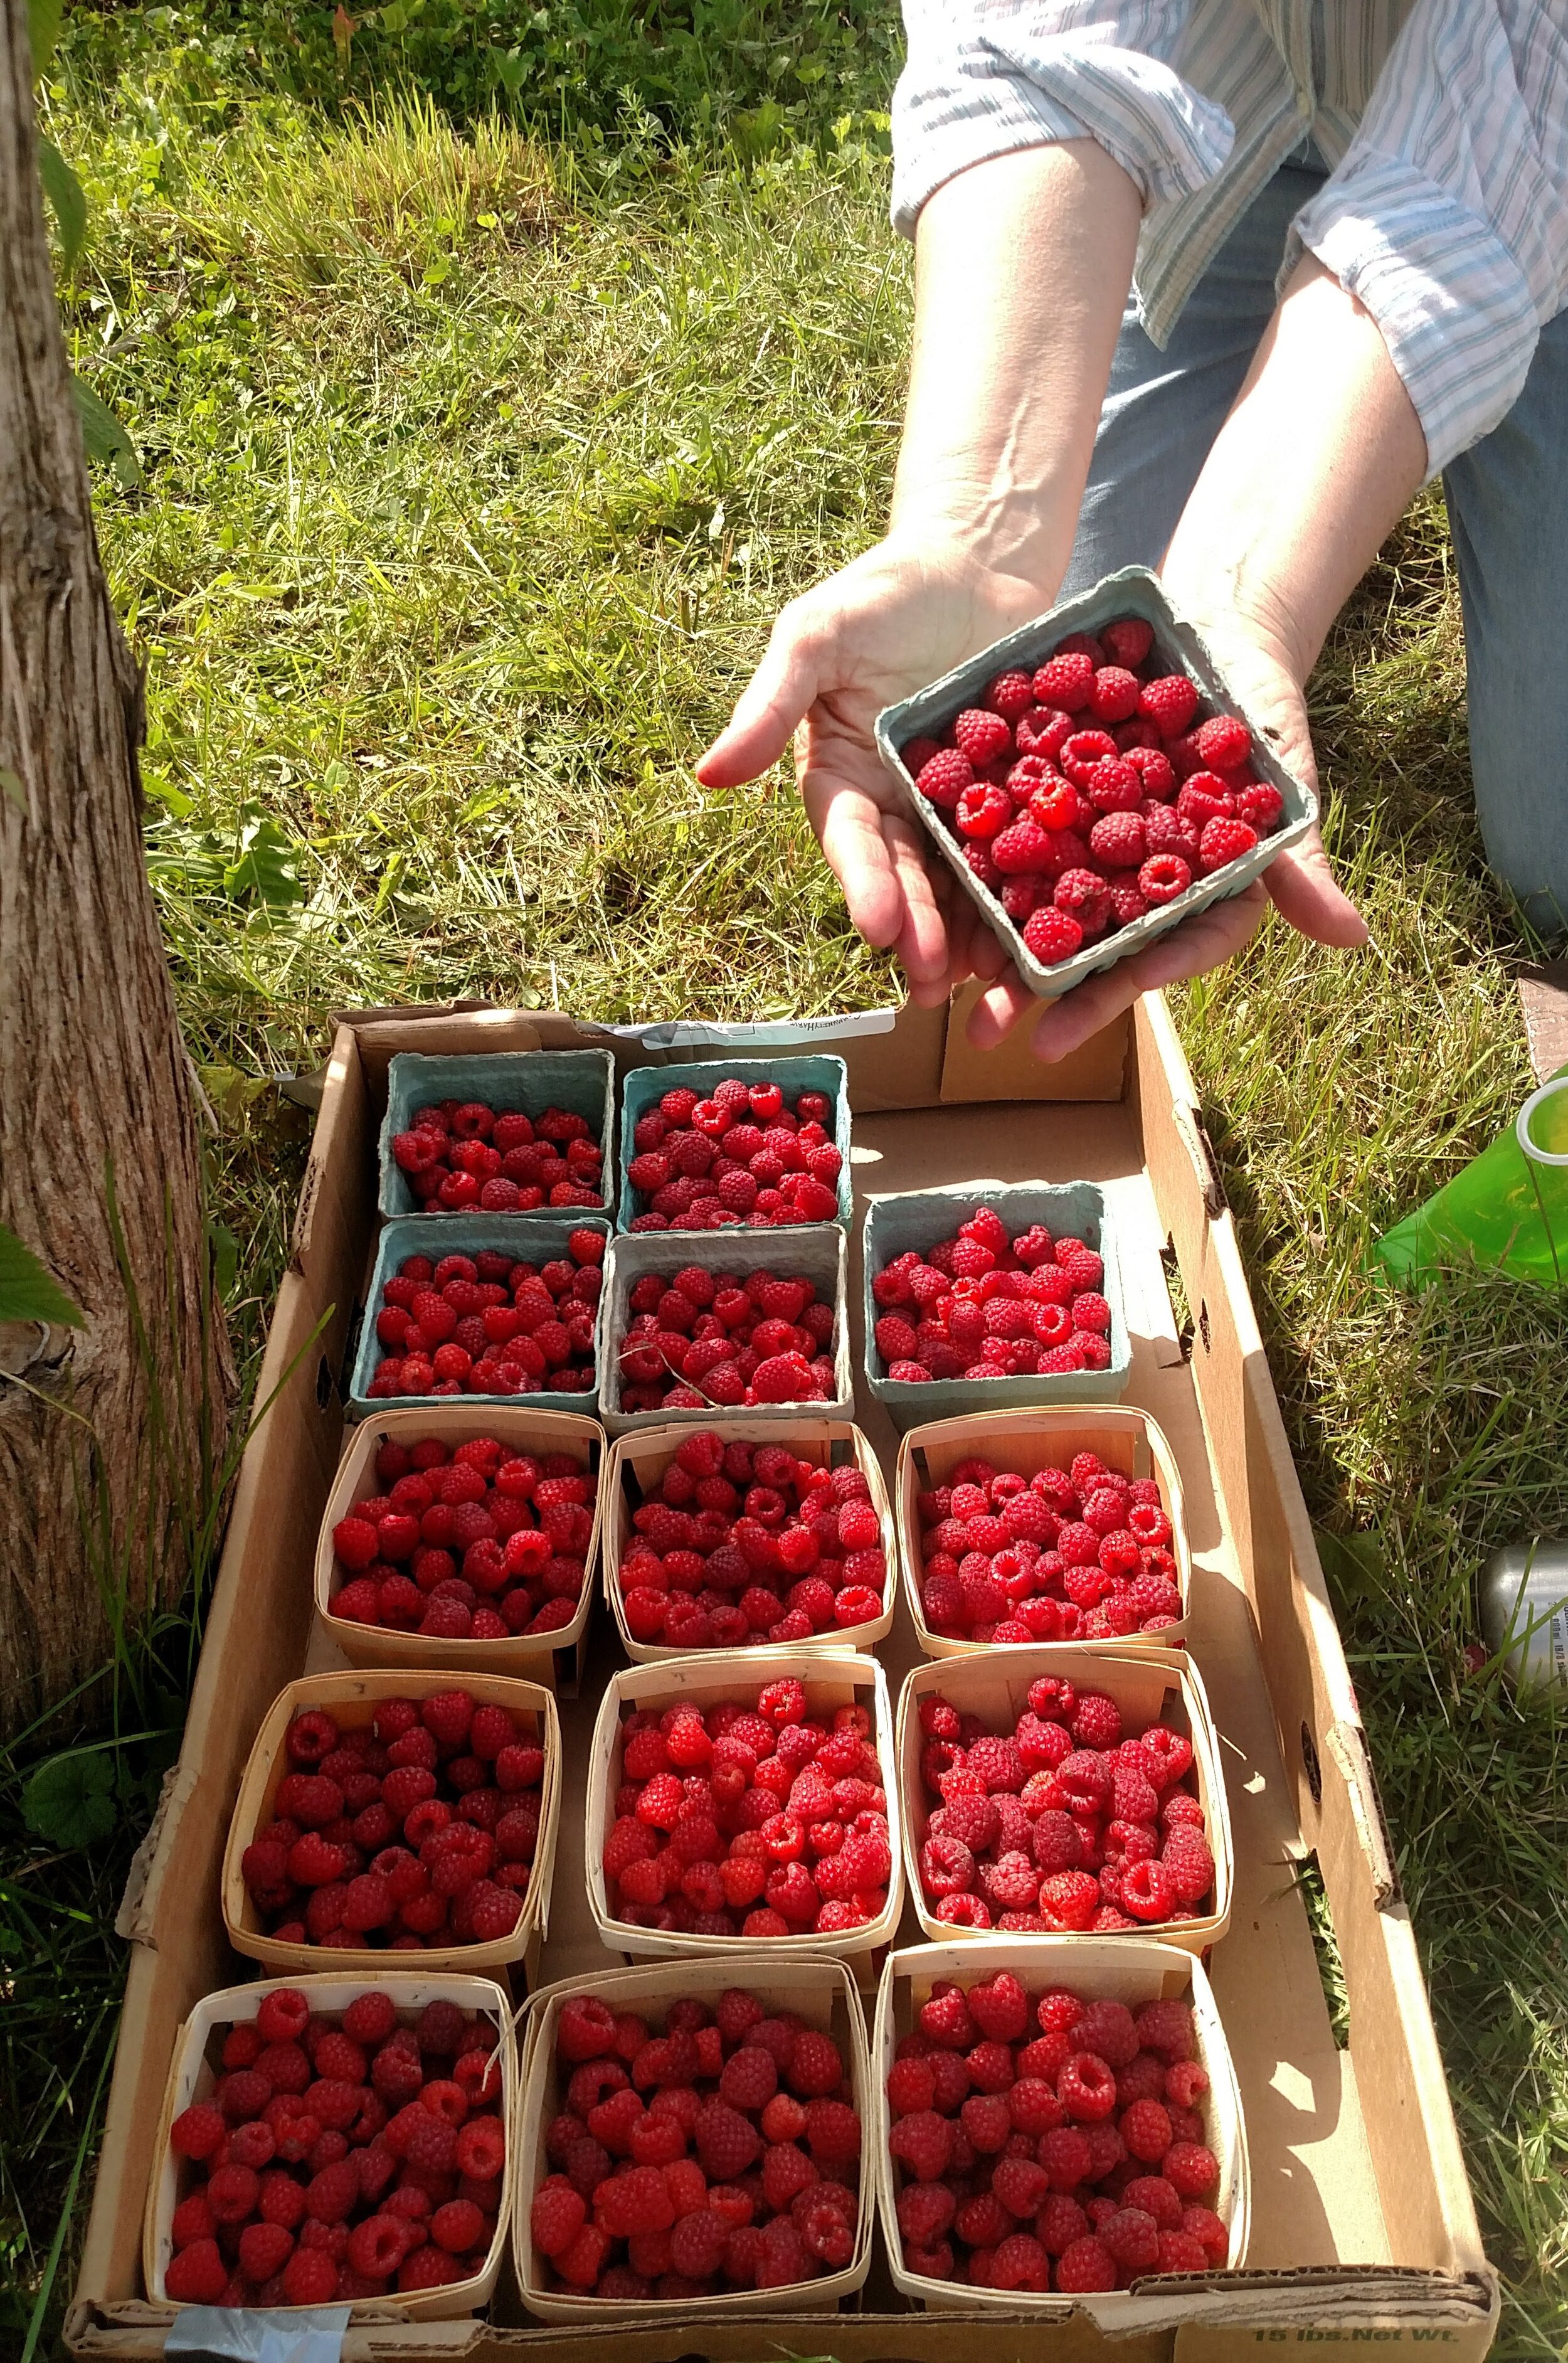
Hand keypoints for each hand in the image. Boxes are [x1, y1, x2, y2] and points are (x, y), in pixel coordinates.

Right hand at [695, 534, 1049, 1006]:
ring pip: (962, 880)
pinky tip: (1053, 930)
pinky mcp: (1018, 794)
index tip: (877, 930)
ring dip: (973, 933)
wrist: (979, 560)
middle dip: (920, 932)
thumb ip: (769, 705)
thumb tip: (709, 774)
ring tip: (991, 981)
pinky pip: (1025, 847)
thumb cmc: (885, 590)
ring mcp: (959, 804)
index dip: (864, 886)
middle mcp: (897, 804)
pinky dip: (1034, 889)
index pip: (850, 842)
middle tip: (935, 980)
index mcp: (844, 777)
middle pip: (907, 878)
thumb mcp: (815, 635)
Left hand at [962, 610, 1367, 1061]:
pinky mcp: (1050, 800)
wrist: (1211, 629)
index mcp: (1196, 891)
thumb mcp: (1280, 779)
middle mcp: (1138, 880)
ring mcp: (1091, 843)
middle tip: (991, 1030)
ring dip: (996, 945)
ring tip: (948, 985)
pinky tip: (931, 888)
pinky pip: (1009, 835)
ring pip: (1041, 903)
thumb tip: (1353, 939)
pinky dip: (975, 862)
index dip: (1120, 989)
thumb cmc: (1261, 709)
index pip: (1162, 954)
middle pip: (1090, 946)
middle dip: (1042, 989)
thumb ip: (1300, 861)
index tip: (1073, 1021)